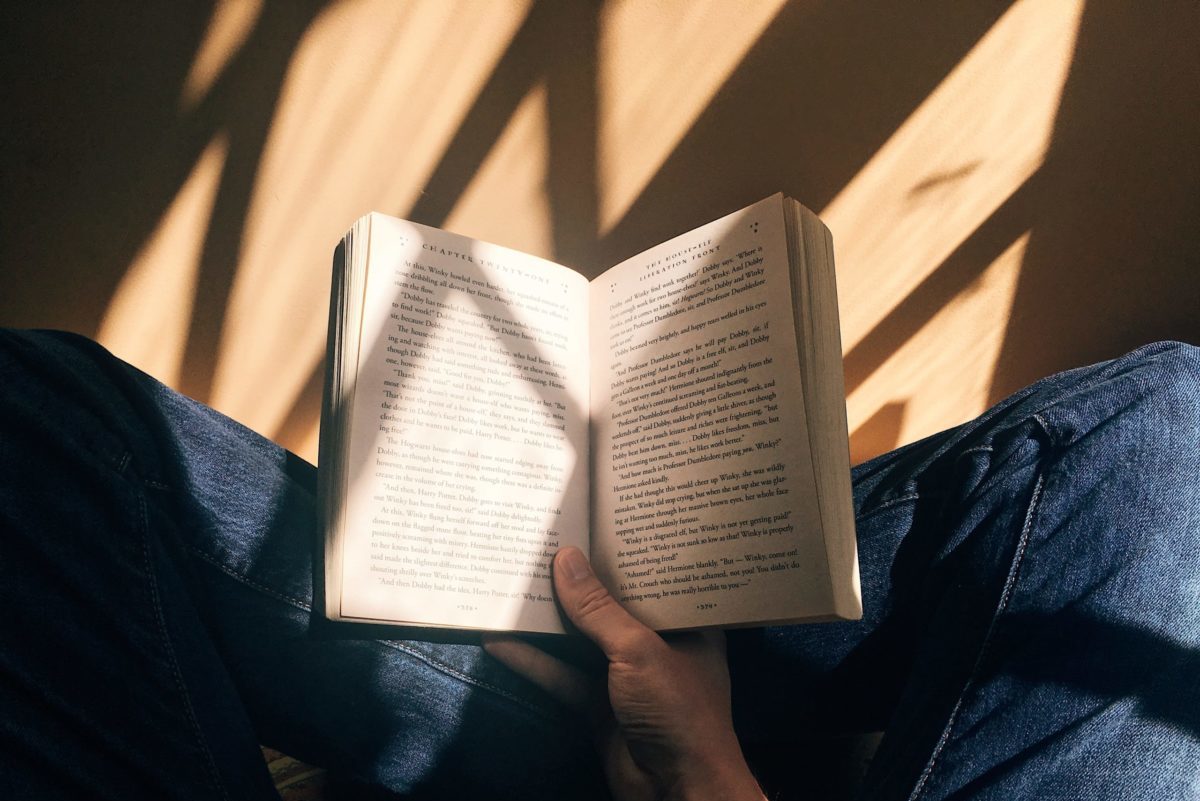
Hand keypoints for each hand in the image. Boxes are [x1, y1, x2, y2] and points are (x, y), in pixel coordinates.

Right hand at [483, 547, 762, 800]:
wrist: (677, 792)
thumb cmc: (678, 710)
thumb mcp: (639, 650)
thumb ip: (598, 609)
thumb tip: (564, 558)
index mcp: (686, 621)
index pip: (655, 575)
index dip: (626, 549)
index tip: (593, 516)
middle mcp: (657, 642)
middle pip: (611, 604)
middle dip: (578, 580)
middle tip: (543, 538)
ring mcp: (624, 675)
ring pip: (580, 638)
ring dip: (549, 618)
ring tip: (513, 579)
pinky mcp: (596, 704)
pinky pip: (561, 674)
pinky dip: (532, 660)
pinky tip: (500, 639)